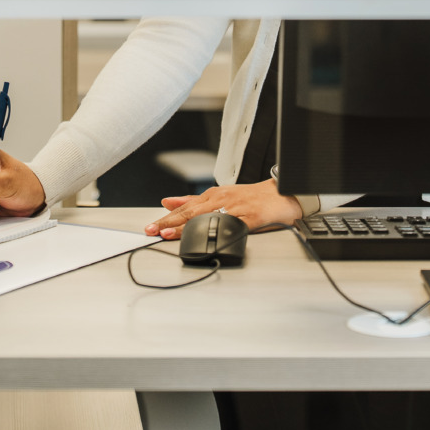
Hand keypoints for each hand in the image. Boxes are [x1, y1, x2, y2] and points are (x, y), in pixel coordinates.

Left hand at [144, 179, 301, 238]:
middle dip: (170, 222)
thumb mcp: (219, 196)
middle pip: (191, 212)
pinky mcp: (248, 217)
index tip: (152, 226)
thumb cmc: (248, 197)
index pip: (185, 207)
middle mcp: (220, 199)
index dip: (167, 217)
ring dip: (187, 226)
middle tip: (154, 230)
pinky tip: (208, 235)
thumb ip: (194, 201)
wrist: (278, 195)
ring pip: (207, 217)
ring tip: (171, 234)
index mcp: (212, 195)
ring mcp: (234, 208)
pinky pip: (231, 224)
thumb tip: (169, 202)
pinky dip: (218, 229)